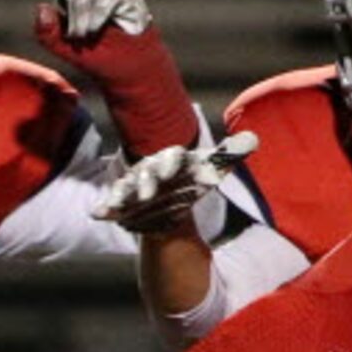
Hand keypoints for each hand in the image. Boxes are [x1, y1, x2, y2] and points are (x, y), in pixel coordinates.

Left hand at [32, 0, 195, 157]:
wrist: (128, 71)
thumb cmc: (98, 58)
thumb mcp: (64, 48)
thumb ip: (46, 33)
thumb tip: (39, 7)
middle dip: (71, 15)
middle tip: (79, 37)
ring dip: (84, 22)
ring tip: (92, 36)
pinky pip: (105, 1)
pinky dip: (98, 20)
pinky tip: (107, 29)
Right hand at [94, 132, 259, 234]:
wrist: (168, 194)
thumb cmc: (188, 178)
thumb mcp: (209, 168)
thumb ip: (228, 154)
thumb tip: (253, 138)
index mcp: (171, 159)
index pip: (171, 157)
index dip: (170, 162)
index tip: (172, 170)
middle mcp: (149, 170)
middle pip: (147, 173)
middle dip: (147, 182)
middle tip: (148, 193)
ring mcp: (134, 186)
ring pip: (128, 189)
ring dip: (124, 196)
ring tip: (121, 205)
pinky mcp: (123, 203)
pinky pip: (113, 204)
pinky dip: (105, 208)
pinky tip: (97, 213)